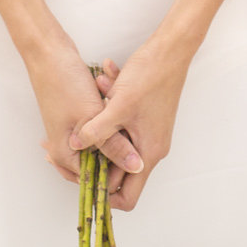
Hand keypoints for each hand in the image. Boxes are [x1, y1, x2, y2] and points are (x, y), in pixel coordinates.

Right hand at [27, 42, 141, 194]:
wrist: (49, 54)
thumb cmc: (64, 84)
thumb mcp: (92, 117)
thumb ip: (114, 145)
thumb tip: (136, 166)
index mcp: (66, 156)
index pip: (98, 180)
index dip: (120, 171)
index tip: (138, 154)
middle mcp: (67, 149)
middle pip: (102, 162)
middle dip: (119, 144)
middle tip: (130, 125)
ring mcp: (73, 134)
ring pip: (104, 142)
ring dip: (115, 126)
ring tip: (118, 102)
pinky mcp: (78, 120)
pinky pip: (100, 126)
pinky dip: (108, 115)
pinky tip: (111, 94)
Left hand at [71, 37, 190, 211]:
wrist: (171, 50)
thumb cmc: (151, 77)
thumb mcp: (118, 106)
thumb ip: (96, 130)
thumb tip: (76, 147)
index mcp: (148, 153)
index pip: (127, 196)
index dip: (104, 194)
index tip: (83, 178)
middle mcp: (150, 147)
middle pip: (117, 167)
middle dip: (96, 151)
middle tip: (74, 138)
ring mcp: (147, 132)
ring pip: (116, 138)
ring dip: (102, 121)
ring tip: (97, 93)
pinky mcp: (143, 117)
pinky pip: (120, 120)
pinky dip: (110, 105)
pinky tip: (105, 80)